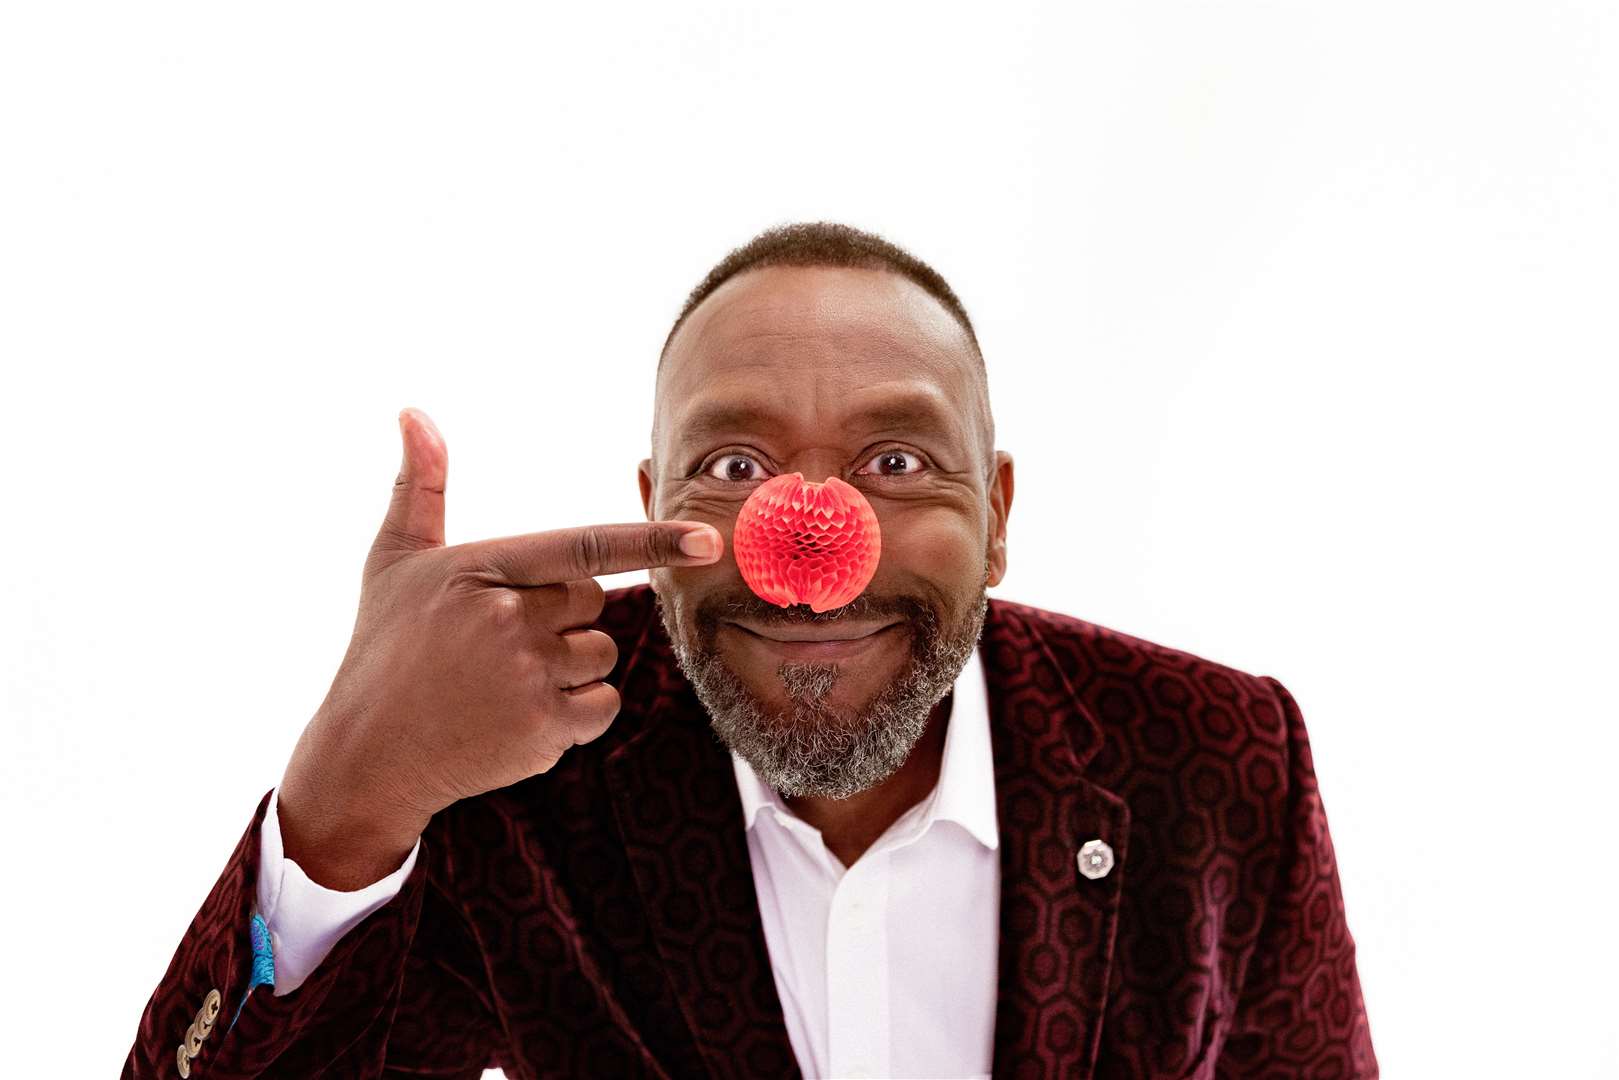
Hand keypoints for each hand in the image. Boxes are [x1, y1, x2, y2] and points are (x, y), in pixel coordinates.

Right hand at [276, 407, 721, 887]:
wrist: (366, 756)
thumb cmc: (384, 650)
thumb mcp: (392, 561)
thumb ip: (420, 486)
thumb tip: (413, 411)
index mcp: (479, 567)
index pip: (585, 547)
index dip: (653, 542)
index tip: (708, 540)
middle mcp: (505, 618)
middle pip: (593, 602)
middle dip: (563, 619)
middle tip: (501, 644)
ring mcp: (525, 676)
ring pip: (602, 654)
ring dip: (572, 668)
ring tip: (506, 683)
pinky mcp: (540, 730)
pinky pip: (603, 705)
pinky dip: (578, 714)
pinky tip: (523, 717)